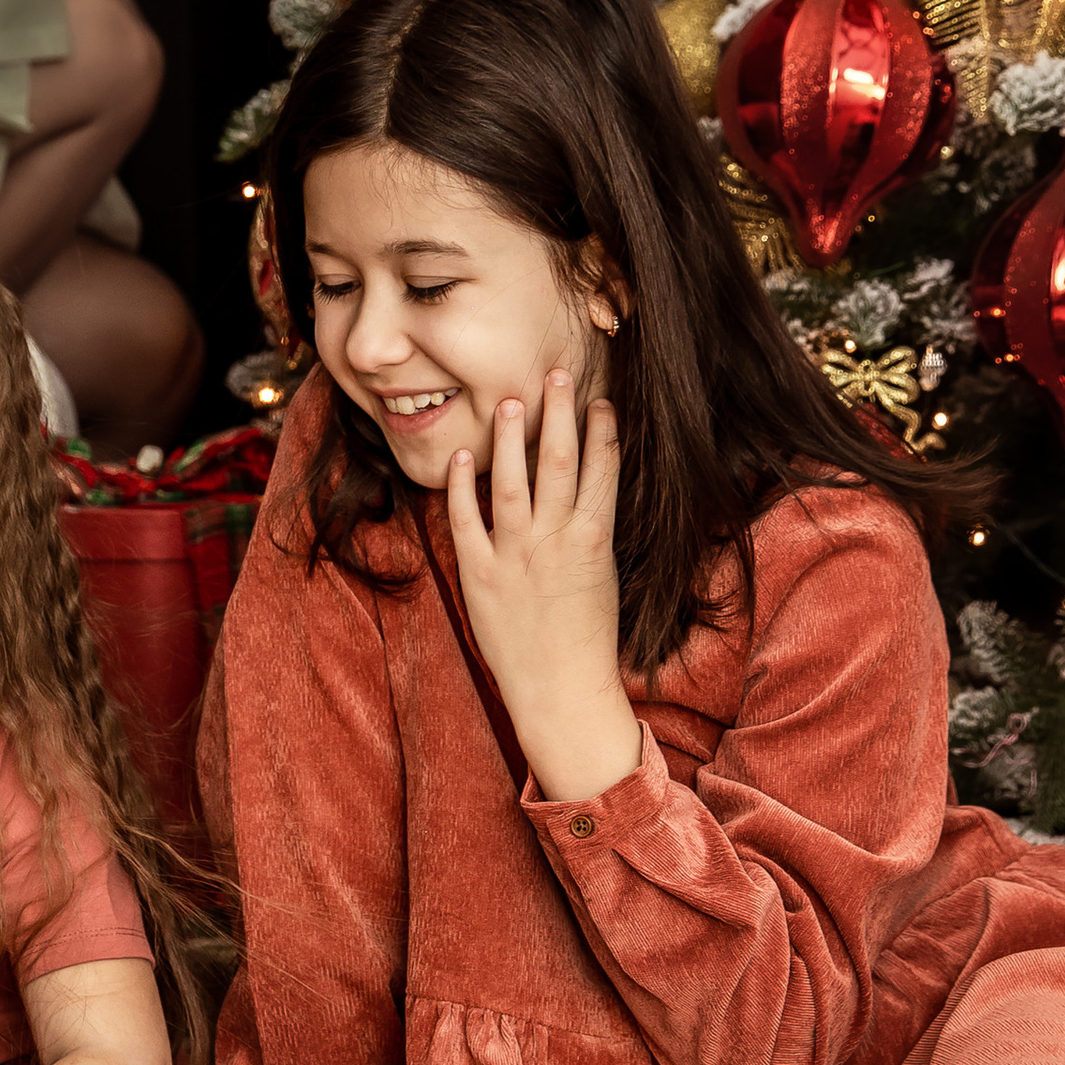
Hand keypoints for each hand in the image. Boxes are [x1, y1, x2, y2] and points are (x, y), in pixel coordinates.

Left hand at [446, 369, 643, 805]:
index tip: (599, 399)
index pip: (602, 470)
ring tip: (510, 400)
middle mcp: (556, 541)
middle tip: (557, 373)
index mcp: (595, 540)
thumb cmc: (587, 637)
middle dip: (560, 414)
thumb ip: (591, 531)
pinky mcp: (480, 575)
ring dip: (512, 438)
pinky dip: (463, 487)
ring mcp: (516, 556)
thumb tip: (586, 491)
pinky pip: (467, 521)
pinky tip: (461, 457)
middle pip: (560, 462)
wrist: (562, 691)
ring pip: (513, 482)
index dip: (601, 431)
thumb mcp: (602, 577)